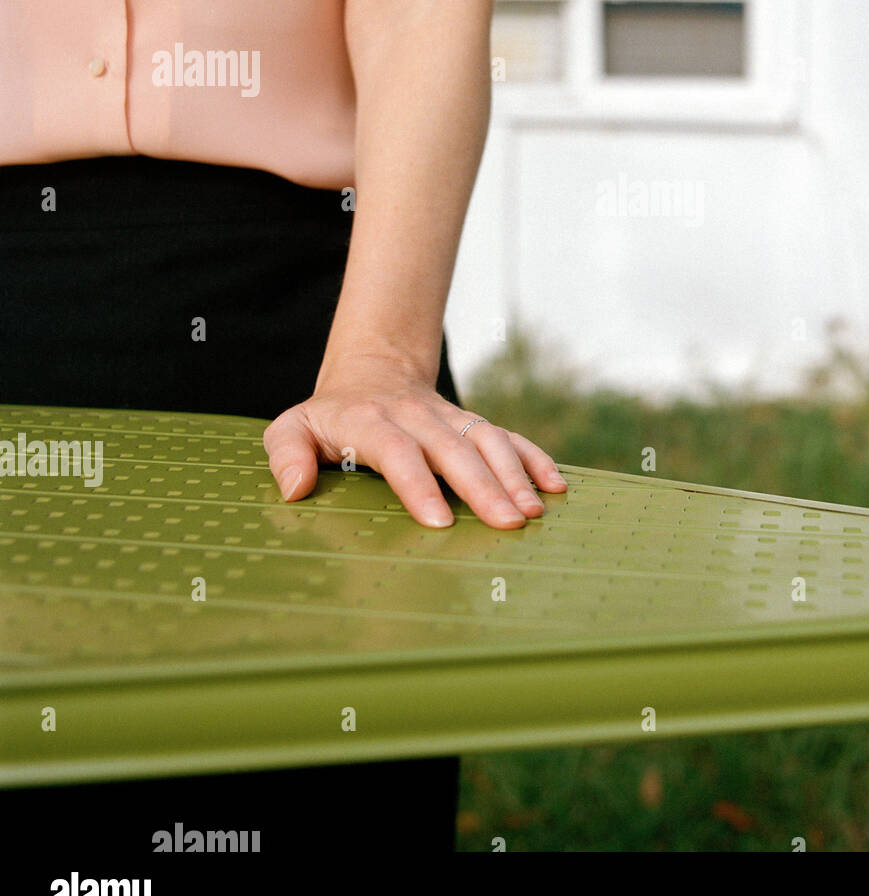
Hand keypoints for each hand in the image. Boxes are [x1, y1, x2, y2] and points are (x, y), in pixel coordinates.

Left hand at [261, 351, 565, 528]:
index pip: (399, 451)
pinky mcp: (471, 423)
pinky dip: (533, 458)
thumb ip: (286, 453)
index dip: (419, 485)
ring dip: (514, 475)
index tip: (438, 521)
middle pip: (454, 449)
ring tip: (533, 512)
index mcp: (370, 421)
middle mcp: (417, 416)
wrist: (373, 372)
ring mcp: (450, 418)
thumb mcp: (293, 428)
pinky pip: (508, 437)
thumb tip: (295, 487)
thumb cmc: (329, 417)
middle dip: (483, 487)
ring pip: (487, 441)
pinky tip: (555, 485)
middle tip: (507, 524)